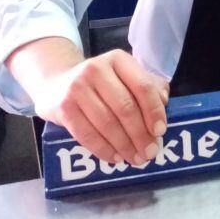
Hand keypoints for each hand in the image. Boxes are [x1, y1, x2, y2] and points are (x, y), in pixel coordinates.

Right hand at [32, 49, 169, 165]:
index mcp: (118, 60)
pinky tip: (114, 157)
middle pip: (125, 107)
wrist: (55, 83)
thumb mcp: (124, 75)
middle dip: (140, 134)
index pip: (142, 86)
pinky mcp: (62, 107)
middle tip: (150, 153)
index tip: (161, 132)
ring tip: (135, 158)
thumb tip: (164, 103)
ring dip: (124, 145)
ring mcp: (77, 88)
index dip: (153, 111)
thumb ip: (148, 85)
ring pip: (107, 123)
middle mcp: (97, 70)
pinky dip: (103, 149)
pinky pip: (86, 134)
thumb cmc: (100, 83)